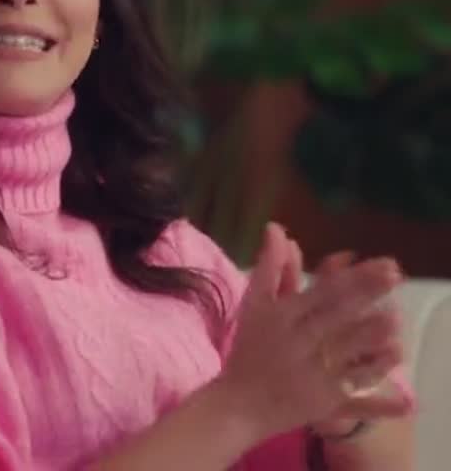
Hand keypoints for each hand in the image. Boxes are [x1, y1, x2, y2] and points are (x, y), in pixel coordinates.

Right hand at [214, 224, 410, 442]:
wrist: (237, 404)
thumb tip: (276, 228)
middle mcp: (297, 341)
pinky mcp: (324, 400)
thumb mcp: (254, 306)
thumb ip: (269, 268)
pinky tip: (393, 361)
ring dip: (370, 333)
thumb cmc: (249, 350)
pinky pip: (352, 386)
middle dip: (366, 294)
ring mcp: (311, 372)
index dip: (351, 277)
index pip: (321, 292)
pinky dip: (373, 375)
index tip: (381, 264)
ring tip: (394, 317)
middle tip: (396, 275)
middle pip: (335, 314)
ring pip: (345, 349)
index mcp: (281, 316)